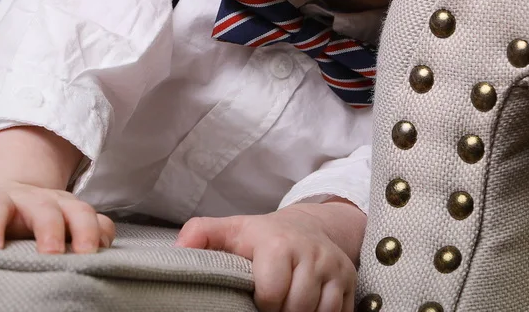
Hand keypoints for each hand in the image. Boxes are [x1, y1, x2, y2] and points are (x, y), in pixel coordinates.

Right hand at [0, 126, 113, 253]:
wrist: (4, 187)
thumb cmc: (42, 215)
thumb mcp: (68, 217)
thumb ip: (90, 227)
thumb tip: (106, 240)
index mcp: (61, 205)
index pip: (81, 213)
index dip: (87, 230)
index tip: (88, 253)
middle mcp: (32, 200)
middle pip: (44, 210)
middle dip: (49, 229)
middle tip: (51, 252)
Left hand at [175, 206, 357, 311]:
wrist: (309, 226)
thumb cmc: (263, 236)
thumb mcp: (231, 230)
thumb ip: (201, 235)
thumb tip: (177, 251)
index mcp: (279, 244)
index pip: (271, 293)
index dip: (261, 305)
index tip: (255, 300)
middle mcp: (312, 254)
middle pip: (297, 308)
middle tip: (271, 306)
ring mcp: (335, 269)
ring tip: (287, 307)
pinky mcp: (351, 282)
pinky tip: (308, 309)